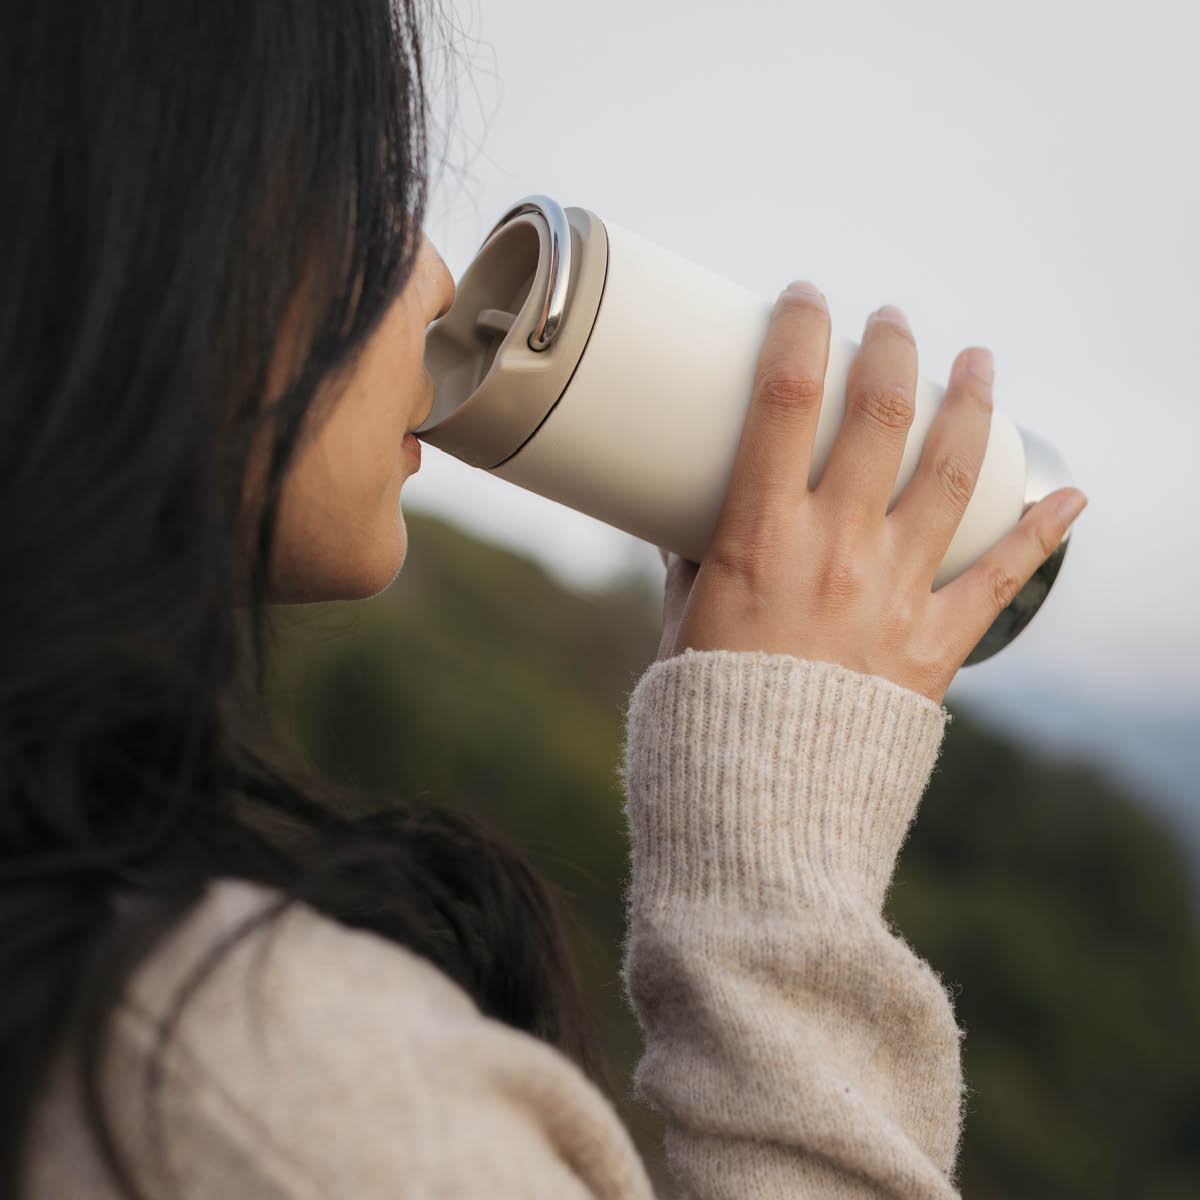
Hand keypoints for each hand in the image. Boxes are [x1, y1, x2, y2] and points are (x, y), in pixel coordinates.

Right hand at [656, 283, 1087, 703]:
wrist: (761, 807)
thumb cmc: (706, 716)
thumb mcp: (683, 625)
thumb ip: (693, 565)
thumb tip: (685, 524)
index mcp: (760, 538)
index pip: (785, 398)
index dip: (801, 330)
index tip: (807, 298)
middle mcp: (835, 551)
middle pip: (879, 416)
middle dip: (892, 349)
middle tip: (892, 320)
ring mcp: (894, 595)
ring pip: (950, 473)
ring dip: (971, 403)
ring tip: (980, 360)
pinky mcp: (936, 645)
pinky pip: (1001, 578)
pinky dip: (1042, 532)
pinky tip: (1070, 495)